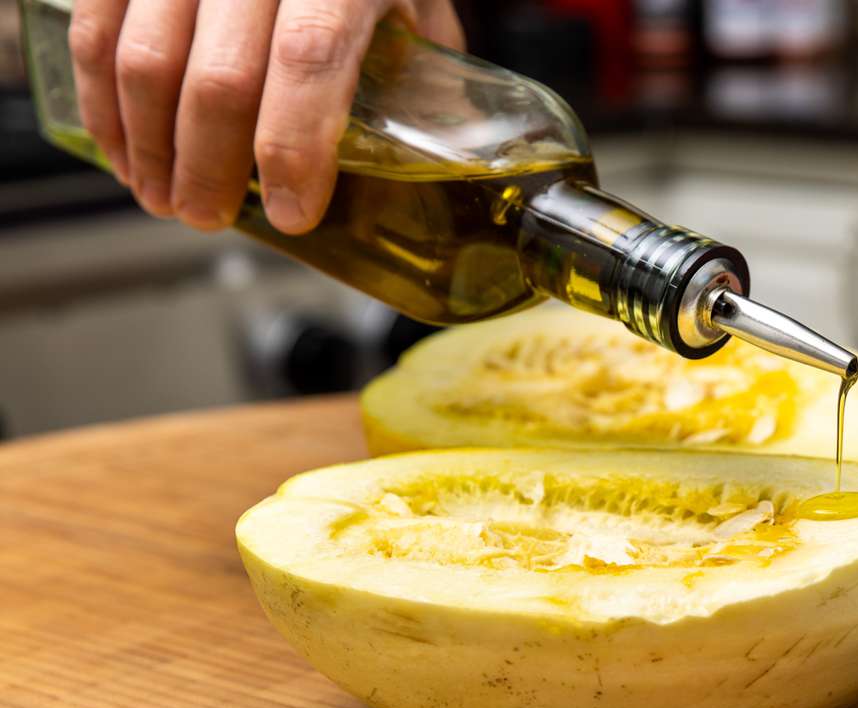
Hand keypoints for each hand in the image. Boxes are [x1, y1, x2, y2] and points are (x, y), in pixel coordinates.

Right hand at [68, 0, 463, 233]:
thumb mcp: (416, 6)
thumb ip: (424, 76)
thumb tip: (443, 164)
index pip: (309, 58)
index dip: (294, 147)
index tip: (294, 212)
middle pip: (219, 76)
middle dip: (210, 167)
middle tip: (211, 217)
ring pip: (143, 57)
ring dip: (149, 146)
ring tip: (165, 197)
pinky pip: (95, 26)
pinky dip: (102, 101)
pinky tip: (124, 149)